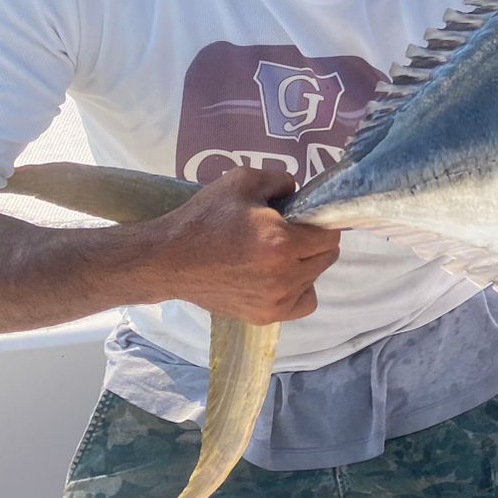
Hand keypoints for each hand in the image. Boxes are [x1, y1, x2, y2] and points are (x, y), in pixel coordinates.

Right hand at [147, 167, 341, 323]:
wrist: (167, 259)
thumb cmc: (204, 218)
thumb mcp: (243, 181)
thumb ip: (282, 180)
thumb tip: (301, 194)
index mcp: (282, 243)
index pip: (330, 236)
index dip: (321, 222)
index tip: (304, 218)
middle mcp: (284, 277)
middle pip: (326, 258)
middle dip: (314, 242)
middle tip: (289, 234)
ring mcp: (275, 301)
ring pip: (314, 279)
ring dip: (305, 265)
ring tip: (277, 255)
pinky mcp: (264, 317)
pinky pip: (302, 304)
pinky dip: (298, 290)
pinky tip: (280, 277)